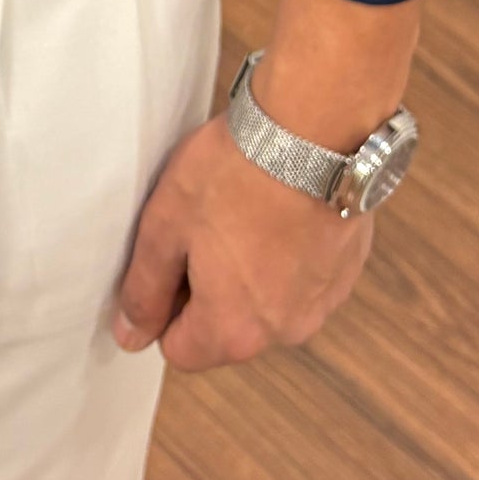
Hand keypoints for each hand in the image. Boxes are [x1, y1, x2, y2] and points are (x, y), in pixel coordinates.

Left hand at [113, 0, 419, 370]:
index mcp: (234, 330)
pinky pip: (303, 278)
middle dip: (209, 287)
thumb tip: (131, 335)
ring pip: (267, 302)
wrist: (314, 129)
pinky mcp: (347, 269)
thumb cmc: (234, 173)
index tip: (169, 255)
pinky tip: (279, 208)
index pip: (181, 350)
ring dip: (251, 271)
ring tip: (243, 212)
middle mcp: (284, 331)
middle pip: (227, 329)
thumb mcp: (165, 226)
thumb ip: (144, 289)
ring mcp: (323, 301)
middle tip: (203, 226)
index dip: (164, 305)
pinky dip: (288, 254)